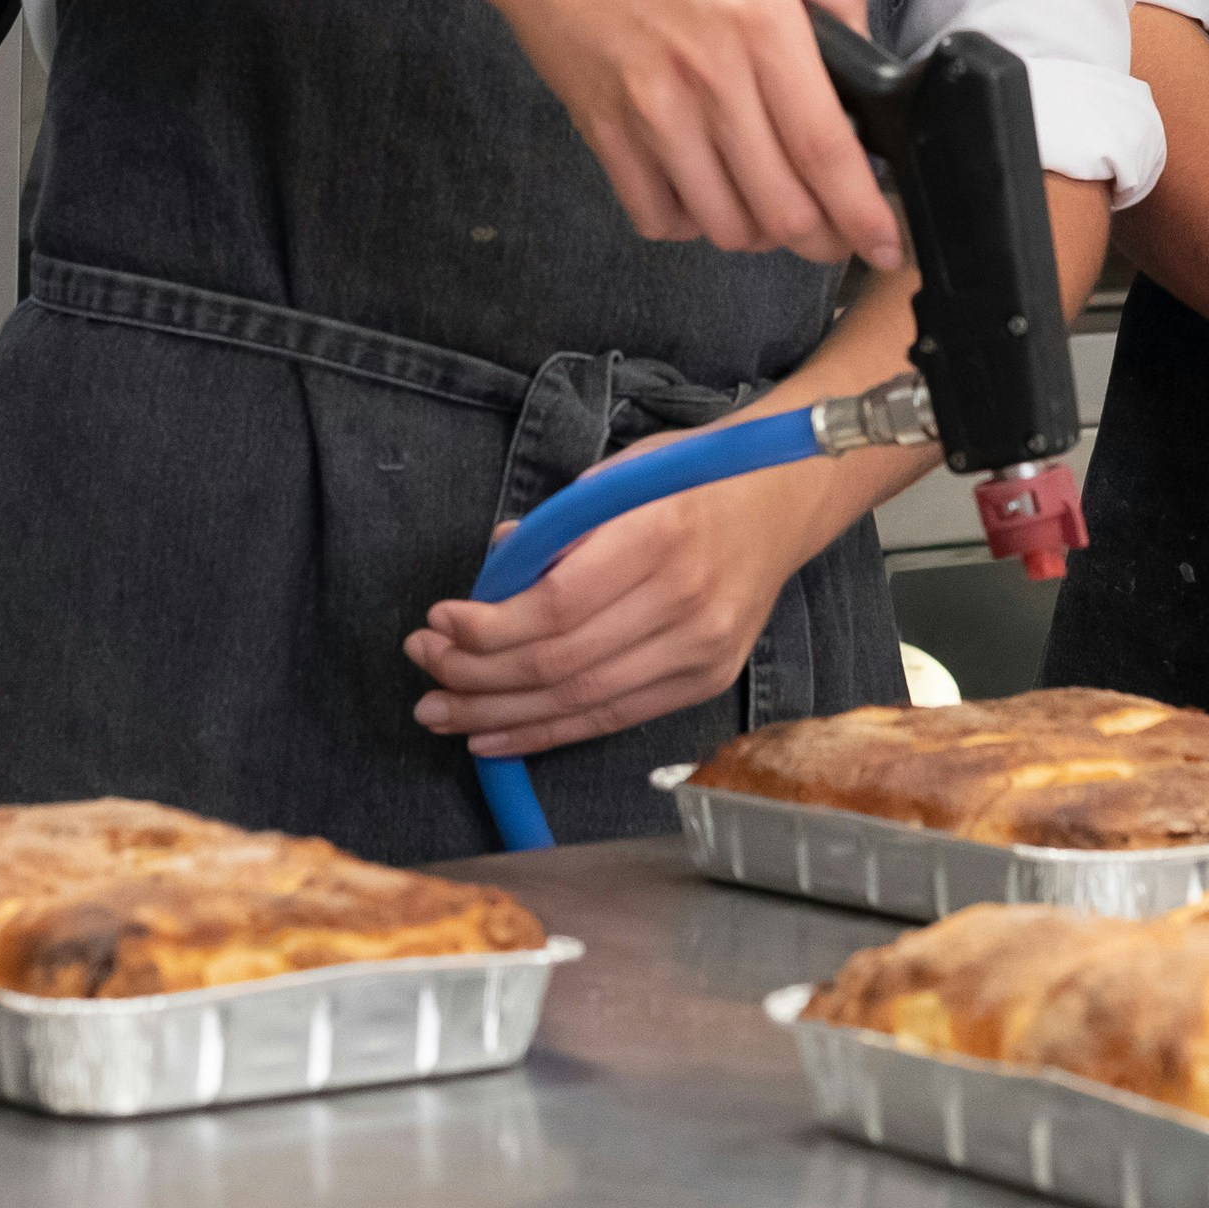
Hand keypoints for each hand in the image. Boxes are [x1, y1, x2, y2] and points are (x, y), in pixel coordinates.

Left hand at [406, 449, 828, 756]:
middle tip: (425, 665)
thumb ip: (557, 525)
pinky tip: (496, 734)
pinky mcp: (707, 680)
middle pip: (561, 661)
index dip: (487, 626)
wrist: (783, 499)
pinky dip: (548, 731)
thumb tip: (493, 570)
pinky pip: (613, 718)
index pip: (556, 605)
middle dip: (477, 673)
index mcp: (659, 534)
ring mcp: (702, 648)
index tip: (438, 619)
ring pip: (582, 701)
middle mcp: (686, 600)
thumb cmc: (693, 476)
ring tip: (441, 711)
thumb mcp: (622, 473)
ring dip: (499, 713)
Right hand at [434, 0, 899, 270]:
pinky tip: (704, 193)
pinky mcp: (602, 127)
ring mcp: (649, 109)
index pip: (824, 148)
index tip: (885, 243)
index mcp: (760, 19)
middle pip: (780, 205)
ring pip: (722, 223)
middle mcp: (708, 75)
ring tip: (772, 210)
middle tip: (838, 233)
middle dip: (823, 238)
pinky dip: (688, 223)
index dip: (862, 212)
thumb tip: (866, 50)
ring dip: (759, 235)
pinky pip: (655, 214)